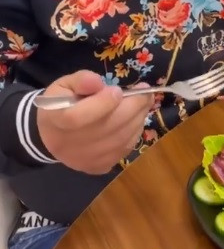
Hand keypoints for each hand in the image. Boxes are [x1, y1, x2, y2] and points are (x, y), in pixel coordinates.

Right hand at [36, 70, 153, 173]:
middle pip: (107, 128)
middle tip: (146, 93)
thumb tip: (98, 82)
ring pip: (120, 140)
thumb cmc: (61, 104)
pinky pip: (123, 150)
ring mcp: (84, 160)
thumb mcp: (64, 85)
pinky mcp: (97, 167)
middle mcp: (68, 145)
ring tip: (144, 103)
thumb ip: (80, 80)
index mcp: (54, 120)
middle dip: (133, 107)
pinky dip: (134, 133)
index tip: (117, 90)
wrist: (52, 135)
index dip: (101, 104)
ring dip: (138, 119)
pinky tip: (136, 120)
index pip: (77, 117)